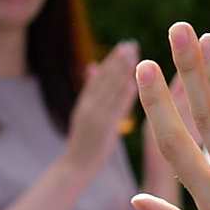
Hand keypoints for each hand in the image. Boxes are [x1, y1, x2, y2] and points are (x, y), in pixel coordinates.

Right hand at [64, 42, 140, 171]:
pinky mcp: (103, 130)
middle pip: (104, 80)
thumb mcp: (85, 112)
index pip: (100, 77)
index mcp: (86, 102)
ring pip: (109, 91)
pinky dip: (123, 97)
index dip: (112, 60)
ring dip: (121, 72)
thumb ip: (91, 90)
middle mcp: (89, 106)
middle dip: (118, 61)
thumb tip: (93, 66)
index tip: (125, 45)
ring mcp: (95, 117)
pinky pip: (114, 111)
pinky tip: (132, 84)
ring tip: (133, 56)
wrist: (76, 166)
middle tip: (131, 44)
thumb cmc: (86, 140)